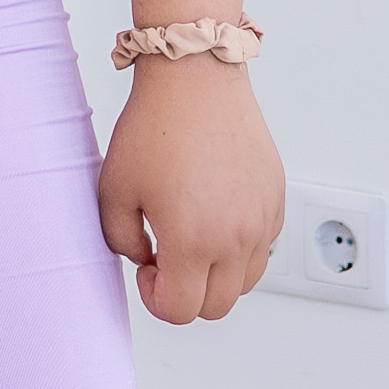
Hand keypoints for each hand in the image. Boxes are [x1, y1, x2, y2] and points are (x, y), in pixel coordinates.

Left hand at [99, 57, 279, 323]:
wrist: (195, 78)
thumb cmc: (154, 127)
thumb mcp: (113, 190)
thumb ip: (121, 241)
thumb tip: (146, 259)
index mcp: (193, 240)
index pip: (180, 310)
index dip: (155, 297)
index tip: (146, 267)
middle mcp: (235, 236)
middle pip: (216, 306)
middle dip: (186, 292)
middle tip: (165, 256)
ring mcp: (261, 218)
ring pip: (246, 282)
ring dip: (217, 275)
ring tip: (191, 237)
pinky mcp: (275, 198)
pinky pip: (263, 246)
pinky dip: (240, 247)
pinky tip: (214, 214)